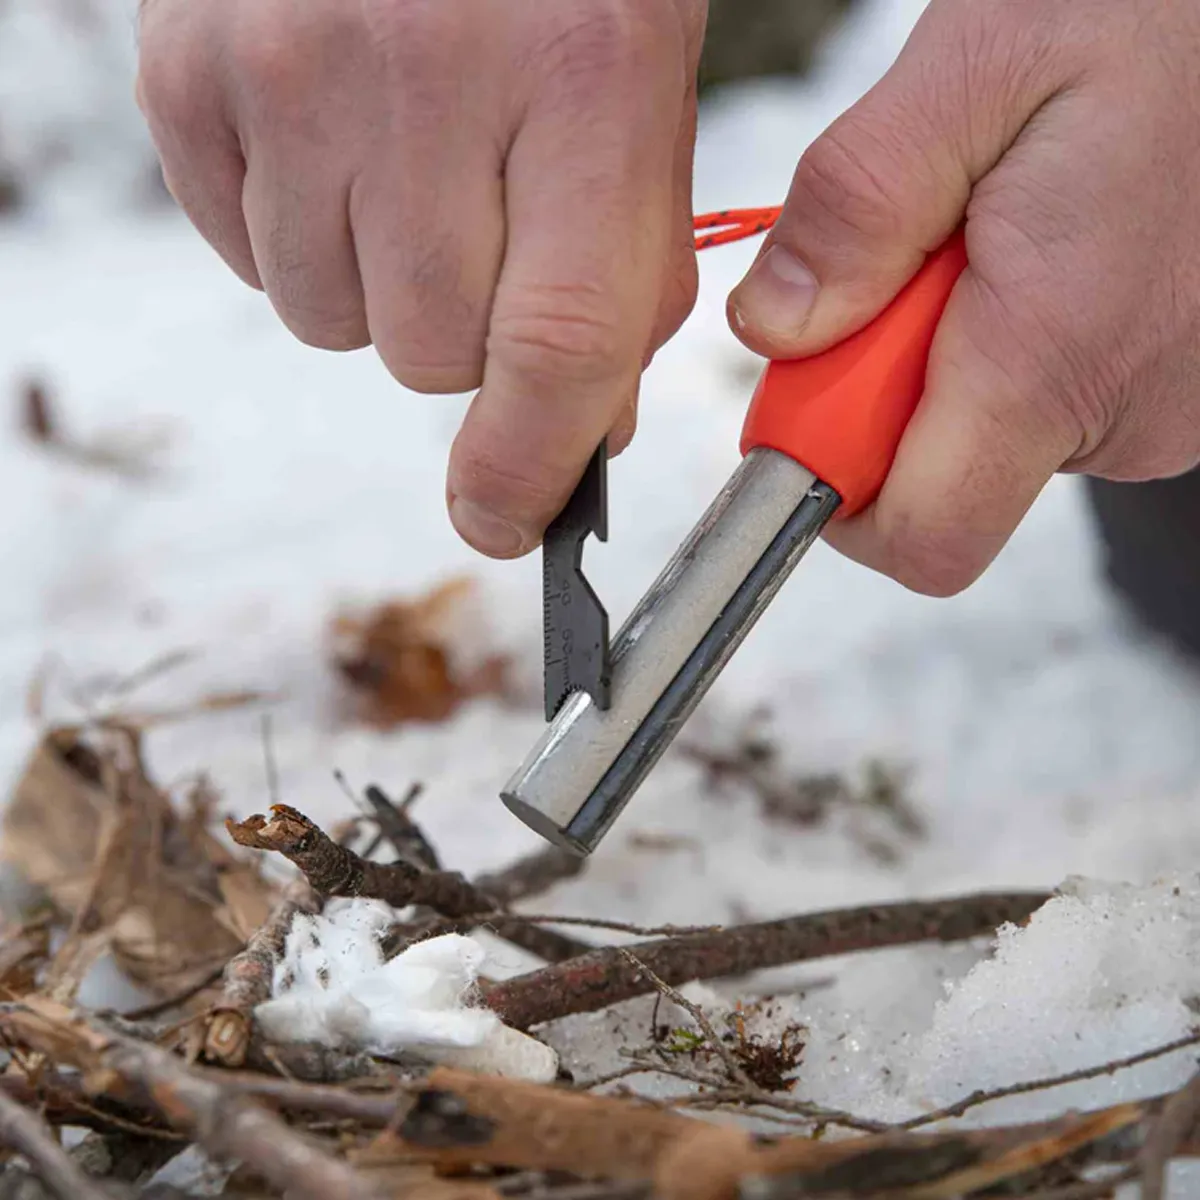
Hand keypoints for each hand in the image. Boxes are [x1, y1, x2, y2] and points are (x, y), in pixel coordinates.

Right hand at [136, 0, 704, 556]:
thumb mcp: (641, 103)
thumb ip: (627, 280)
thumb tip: (581, 440)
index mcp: (584, 77)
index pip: (555, 344)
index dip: (531, 467)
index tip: (510, 524)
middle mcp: (422, 76)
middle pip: (430, 355)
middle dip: (472, 337)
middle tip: (485, 235)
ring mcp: (285, 72)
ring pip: (335, 325)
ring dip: (382, 292)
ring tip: (409, 177)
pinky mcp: (188, 78)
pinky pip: (252, 265)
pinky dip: (304, 241)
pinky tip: (341, 151)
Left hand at [728, 0, 1199, 595]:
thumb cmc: (1145, 19)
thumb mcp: (970, 71)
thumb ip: (856, 210)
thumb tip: (774, 330)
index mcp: (1054, 356)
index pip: (922, 538)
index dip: (834, 493)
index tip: (806, 400)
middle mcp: (1121, 414)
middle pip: (938, 489)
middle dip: (877, 398)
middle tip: (906, 267)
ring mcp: (1153, 411)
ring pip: (986, 444)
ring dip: (941, 361)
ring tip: (992, 236)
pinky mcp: (1166, 391)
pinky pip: (1043, 408)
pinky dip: (1003, 347)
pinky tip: (1038, 251)